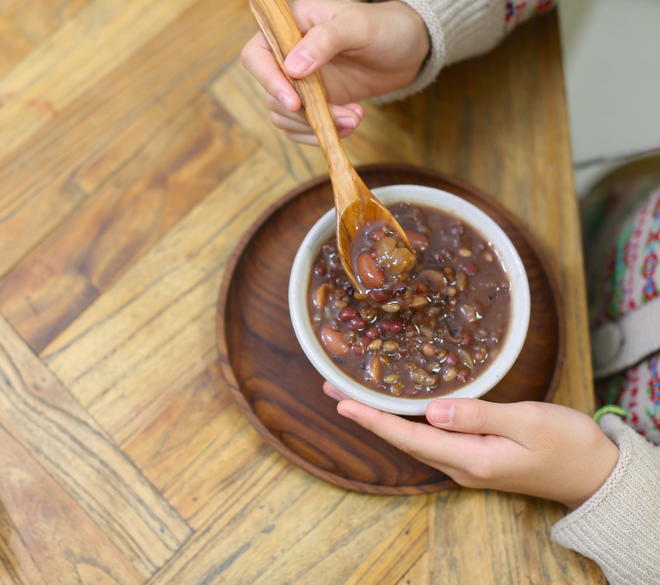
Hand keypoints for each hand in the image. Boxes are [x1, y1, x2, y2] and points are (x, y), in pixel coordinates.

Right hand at [240, 0, 428, 143]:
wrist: (406, 49)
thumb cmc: (383, 27)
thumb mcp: (357, 26)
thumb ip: (325, 41)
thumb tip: (293, 68)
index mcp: (289, 27)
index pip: (256, 56)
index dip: (269, 80)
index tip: (295, 102)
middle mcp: (287, 56)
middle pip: (273, 95)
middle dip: (308, 113)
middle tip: (347, 116)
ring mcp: (300, 83)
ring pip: (285, 117)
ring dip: (318, 127)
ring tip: (355, 119)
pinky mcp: (313, 104)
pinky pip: (301, 128)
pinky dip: (322, 134)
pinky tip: (350, 124)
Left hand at [324, 383, 618, 507]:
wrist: (593, 472)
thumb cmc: (565, 443)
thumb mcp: (527, 423)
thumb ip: (478, 416)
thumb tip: (432, 412)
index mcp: (471, 459)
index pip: (409, 438)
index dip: (373, 420)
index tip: (342, 402)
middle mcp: (461, 465)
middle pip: (402, 440)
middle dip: (367, 416)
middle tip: (335, 391)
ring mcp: (467, 463)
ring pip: (414, 439)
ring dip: (383, 418)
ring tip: (355, 397)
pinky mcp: (475, 456)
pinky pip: (431, 438)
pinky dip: (407, 422)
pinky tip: (399, 409)